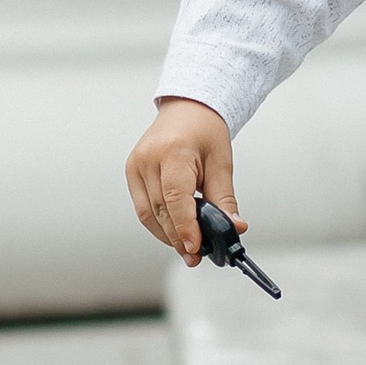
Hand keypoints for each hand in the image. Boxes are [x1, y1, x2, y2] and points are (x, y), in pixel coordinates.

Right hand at [127, 97, 238, 261]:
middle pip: (161, 210)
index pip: (176, 198)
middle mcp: (148, 158)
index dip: (185, 227)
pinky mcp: (131, 172)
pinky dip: (159, 224)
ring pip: (148, 214)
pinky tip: (174, 232)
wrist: (187, 109)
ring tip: (188, 248)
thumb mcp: (222, 163)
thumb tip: (234, 227)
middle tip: (197, 255)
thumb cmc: (205, 130)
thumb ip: (225, 199)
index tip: (195, 248)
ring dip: (168, 235)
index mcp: (173, 151)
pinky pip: (143, 207)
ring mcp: (136, 165)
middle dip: (179, 237)